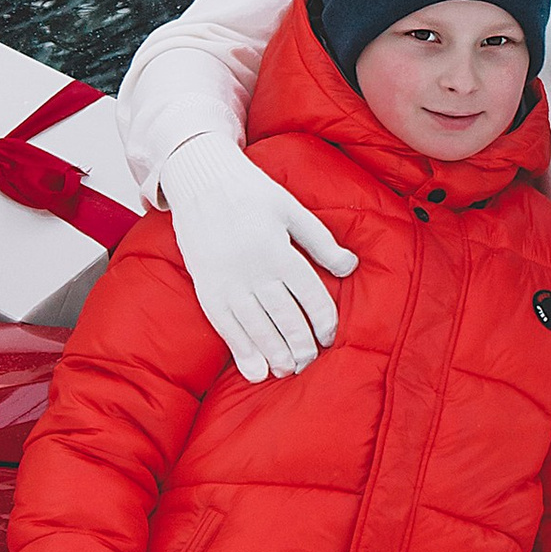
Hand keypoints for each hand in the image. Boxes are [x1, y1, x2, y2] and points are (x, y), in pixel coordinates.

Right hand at [162, 134, 356, 381]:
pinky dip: (241, 351)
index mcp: (278, 249)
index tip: (328, 336)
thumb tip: (350, 266)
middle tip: (309, 362)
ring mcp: (227, 281)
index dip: (322, 320)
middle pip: (284, 317)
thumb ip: (321, 241)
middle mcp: (254, 269)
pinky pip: (225, 327)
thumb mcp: (291, 209)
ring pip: (256, 327)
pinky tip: (255, 371)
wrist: (200, 179)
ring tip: (287, 371)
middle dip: (300, 344)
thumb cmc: (251, 192)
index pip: (309, 295)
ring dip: (274, 353)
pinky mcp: (206, 288)